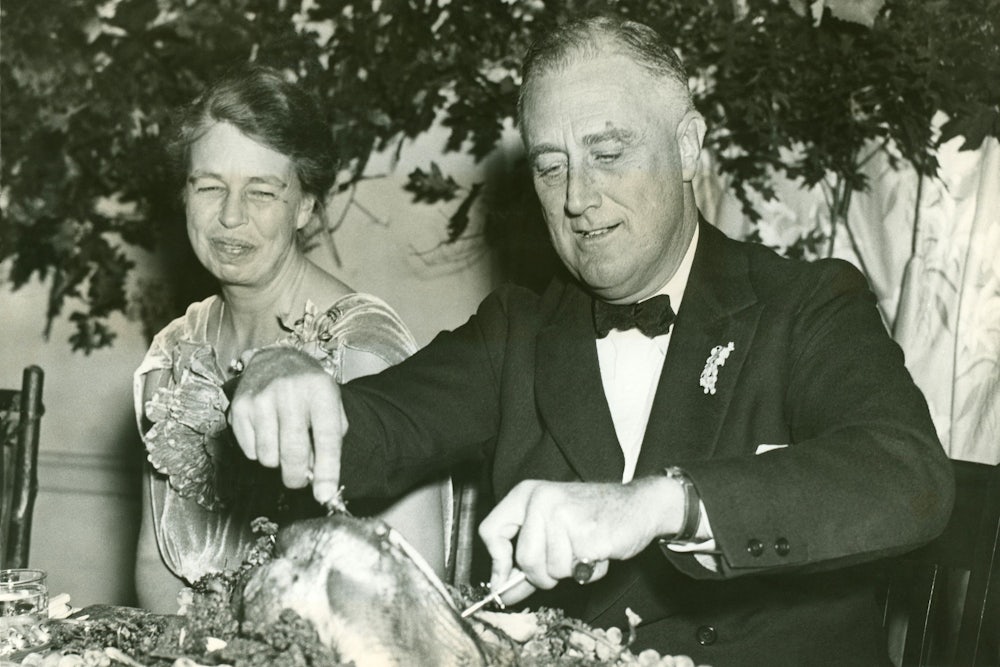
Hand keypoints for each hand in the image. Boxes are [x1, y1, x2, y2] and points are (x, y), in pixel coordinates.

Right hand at [229, 347, 346, 503]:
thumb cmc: (309, 389)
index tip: (325, 495)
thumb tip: (318, 478)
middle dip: (297, 477)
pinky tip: (267, 433)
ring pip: (269, 457)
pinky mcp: (239, 407)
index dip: (326, 471)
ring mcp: (262, 398)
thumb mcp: (332, 405)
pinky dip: (260, 452)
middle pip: (293, 453)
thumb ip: (331, 440)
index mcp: (320, 391)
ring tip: (283, 444)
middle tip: (299, 480)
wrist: (276, 360)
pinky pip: (250, 451)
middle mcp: (290, 392)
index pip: (327, 438)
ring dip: (277, 462)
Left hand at [478, 477, 681, 604]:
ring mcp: (564, 514)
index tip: (504, 579)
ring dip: (570, 571)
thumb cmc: (591, 518)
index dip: (496, 562)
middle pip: (525, 559)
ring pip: (551, 569)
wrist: (638, 505)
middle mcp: (542, 499)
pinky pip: (577, 571)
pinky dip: (589, 572)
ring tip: (584, 550)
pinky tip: (597, 552)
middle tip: (563, 563)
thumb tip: (501, 593)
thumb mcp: (551, 531)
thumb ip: (523, 563)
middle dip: (543, 575)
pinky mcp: (587, 532)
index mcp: (527, 494)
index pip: (490, 531)